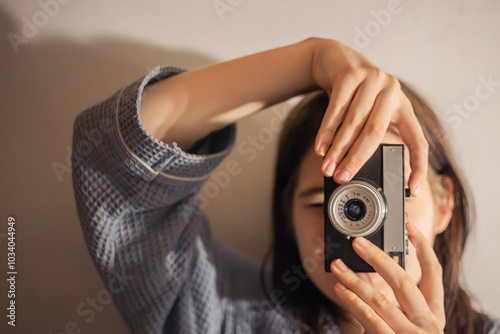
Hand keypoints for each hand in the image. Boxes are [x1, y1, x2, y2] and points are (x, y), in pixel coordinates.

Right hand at [310, 38, 427, 196]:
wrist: (335, 59)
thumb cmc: (352, 93)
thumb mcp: (368, 111)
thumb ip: (367, 134)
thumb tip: (354, 169)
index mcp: (402, 106)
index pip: (417, 140)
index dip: (418, 165)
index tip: (413, 189)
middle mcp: (391, 90)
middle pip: (375, 132)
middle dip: (356, 159)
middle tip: (342, 177)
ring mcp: (372, 79)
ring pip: (353, 122)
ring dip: (337, 149)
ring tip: (327, 167)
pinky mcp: (350, 74)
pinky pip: (336, 109)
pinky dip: (326, 132)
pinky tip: (320, 148)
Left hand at [330, 222, 444, 332]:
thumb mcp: (406, 320)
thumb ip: (394, 298)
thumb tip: (367, 268)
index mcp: (434, 311)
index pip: (433, 272)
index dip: (422, 246)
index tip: (407, 226)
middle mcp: (428, 322)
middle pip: (405, 281)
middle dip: (379, 258)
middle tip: (357, 242)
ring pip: (382, 300)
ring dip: (355, 280)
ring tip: (337, 266)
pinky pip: (372, 320)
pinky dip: (354, 302)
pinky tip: (341, 290)